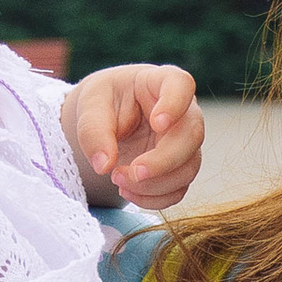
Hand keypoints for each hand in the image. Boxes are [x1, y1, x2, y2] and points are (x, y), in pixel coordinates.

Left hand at [60, 63, 201, 210]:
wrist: (106, 121)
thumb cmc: (103, 103)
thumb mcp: (90, 106)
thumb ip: (93, 130)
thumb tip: (104, 164)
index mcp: (162, 83)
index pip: (181, 85)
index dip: (175, 105)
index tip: (157, 122)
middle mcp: (182, 113)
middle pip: (191, 136)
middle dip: (162, 161)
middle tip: (128, 171)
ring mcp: (184, 144)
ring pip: (187, 169)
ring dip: (153, 184)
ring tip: (117, 178)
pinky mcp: (178, 169)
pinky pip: (177, 191)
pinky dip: (152, 198)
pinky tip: (127, 190)